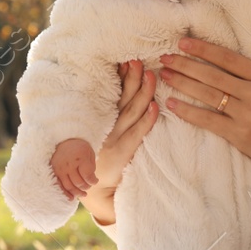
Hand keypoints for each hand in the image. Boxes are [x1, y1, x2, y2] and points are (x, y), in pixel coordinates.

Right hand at [51, 138, 98, 198]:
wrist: (64, 140)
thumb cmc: (80, 148)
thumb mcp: (89, 153)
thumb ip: (91, 167)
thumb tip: (91, 182)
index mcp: (80, 157)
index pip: (88, 176)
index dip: (93, 181)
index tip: (96, 181)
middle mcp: (68, 164)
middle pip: (79, 183)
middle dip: (86, 187)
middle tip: (89, 186)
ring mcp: (60, 169)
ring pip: (69, 187)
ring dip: (78, 193)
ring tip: (83, 194)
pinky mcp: (54, 172)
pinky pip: (59, 186)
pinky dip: (66, 194)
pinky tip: (72, 198)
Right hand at [81, 59, 159, 221]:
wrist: (94, 190)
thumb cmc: (99, 157)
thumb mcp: (98, 133)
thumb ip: (108, 113)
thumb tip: (124, 86)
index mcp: (100, 119)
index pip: (111, 93)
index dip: (119, 76)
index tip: (127, 59)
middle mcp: (106, 126)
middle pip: (122, 98)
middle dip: (131, 78)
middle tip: (139, 60)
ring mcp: (113, 140)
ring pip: (131, 112)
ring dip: (142, 92)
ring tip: (152, 75)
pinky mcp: (122, 154)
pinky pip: (136, 135)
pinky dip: (147, 120)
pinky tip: (156, 107)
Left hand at [158, 38, 250, 187]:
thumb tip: (219, 60)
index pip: (228, 58)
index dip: (203, 49)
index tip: (182, 43)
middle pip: (212, 74)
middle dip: (185, 64)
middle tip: (165, 57)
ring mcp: (247, 113)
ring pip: (207, 94)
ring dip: (182, 83)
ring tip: (165, 75)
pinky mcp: (239, 133)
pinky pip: (207, 119)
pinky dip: (187, 111)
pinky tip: (172, 103)